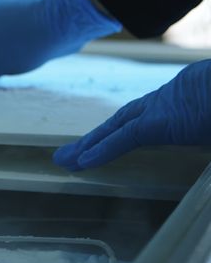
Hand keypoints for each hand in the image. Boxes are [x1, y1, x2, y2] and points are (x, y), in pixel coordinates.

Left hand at [54, 59, 210, 170]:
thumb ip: (204, 122)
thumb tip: (204, 125)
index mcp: (188, 101)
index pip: (150, 115)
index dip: (125, 128)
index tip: (108, 138)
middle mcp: (172, 101)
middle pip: (126, 120)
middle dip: (100, 135)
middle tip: (72, 153)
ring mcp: (167, 106)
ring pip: (118, 127)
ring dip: (91, 143)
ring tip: (65, 160)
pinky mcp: (165, 120)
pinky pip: (125, 137)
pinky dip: (102, 149)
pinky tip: (80, 162)